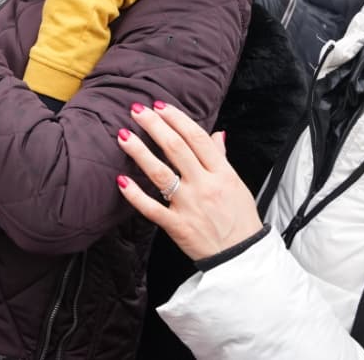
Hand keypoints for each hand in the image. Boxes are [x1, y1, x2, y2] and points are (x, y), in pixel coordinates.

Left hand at [115, 101, 262, 261]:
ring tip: (123, 135)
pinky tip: (120, 180)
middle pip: (176, 149)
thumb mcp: (236, 184)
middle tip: (136, 110)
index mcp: (221, 173)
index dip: (176, 119)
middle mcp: (204, 186)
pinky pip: (151, 208)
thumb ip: (221, 158)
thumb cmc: (240, 218)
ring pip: (160, 173)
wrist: (243, 257)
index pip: (196, 138)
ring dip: (139, 152)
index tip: (159, 106)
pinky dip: (135, 195)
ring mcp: (189, 206)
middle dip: (154, 126)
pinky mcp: (177, 226)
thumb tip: (217, 134)